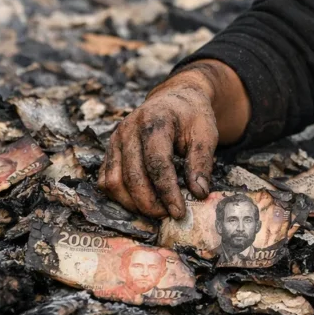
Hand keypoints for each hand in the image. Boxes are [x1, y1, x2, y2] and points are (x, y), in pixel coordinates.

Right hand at [99, 70, 218, 218]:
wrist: (175, 99)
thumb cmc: (192, 117)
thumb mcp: (206, 133)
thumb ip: (202, 162)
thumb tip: (198, 193)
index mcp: (155, 120)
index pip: (157, 163)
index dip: (167, 191)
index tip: (179, 211)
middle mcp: (128, 129)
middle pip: (132, 176)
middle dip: (150, 202)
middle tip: (169, 215)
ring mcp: (115, 139)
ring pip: (114, 182)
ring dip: (133, 204)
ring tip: (157, 211)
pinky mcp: (110, 150)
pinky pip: (106, 180)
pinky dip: (120, 197)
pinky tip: (140, 203)